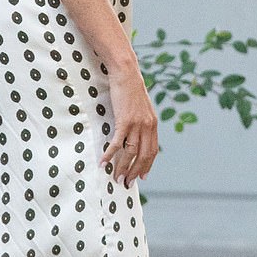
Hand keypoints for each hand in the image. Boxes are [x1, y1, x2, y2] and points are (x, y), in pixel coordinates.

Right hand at [100, 58, 158, 184]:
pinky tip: (103, 162)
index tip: (142, 176)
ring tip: (116, 177)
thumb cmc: (130, 88)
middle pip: (143, 156)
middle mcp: (147, 126)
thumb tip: (136, 132)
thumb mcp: (141, 107)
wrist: (127, 73)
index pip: (152, 151)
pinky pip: (117, 143)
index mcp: (153, 124)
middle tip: (127, 183)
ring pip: (130, 153)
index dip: (147, 165)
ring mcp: (136, 124)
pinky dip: (110, 154)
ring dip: (123, 167)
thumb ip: (141, 120)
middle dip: (135, 172)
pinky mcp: (124, 121)